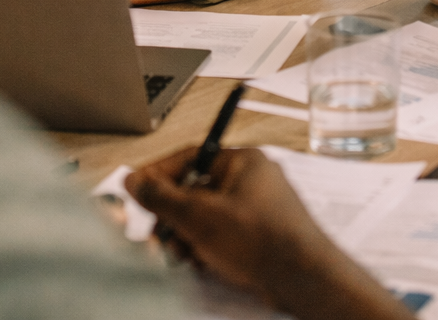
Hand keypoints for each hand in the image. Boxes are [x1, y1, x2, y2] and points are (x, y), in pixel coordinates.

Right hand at [129, 147, 413, 319]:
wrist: (301, 279)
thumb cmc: (262, 240)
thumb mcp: (199, 215)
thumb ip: (162, 197)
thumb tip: (136, 181)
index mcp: (243, 162)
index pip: (190, 157)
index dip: (159, 175)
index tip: (137, 191)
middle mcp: (253, 180)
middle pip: (196, 190)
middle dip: (174, 216)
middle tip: (158, 233)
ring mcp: (259, 208)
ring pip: (208, 216)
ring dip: (189, 236)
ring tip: (184, 254)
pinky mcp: (261, 235)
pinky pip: (224, 235)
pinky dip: (208, 247)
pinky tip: (204, 263)